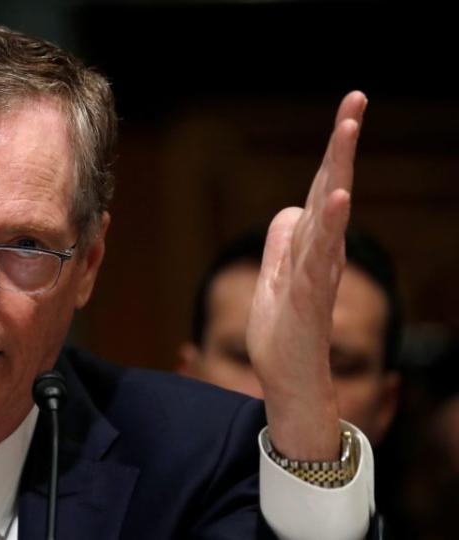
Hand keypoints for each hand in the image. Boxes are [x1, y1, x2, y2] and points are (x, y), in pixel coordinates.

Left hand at [246, 91, 367, 460]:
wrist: (289, 378)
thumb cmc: (285, 331)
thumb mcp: (276, 277)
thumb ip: (283, 243)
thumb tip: (289, 211)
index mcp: (313, 244)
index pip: (321, 187)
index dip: (333, 150)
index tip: (350, 108)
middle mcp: (323, 252)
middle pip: (331, 188)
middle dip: (341, 145)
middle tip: (355, 101)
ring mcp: (318, 272)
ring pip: (329, 214)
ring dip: (338, 171)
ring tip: (347, 131)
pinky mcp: (309, 295)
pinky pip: (319, 255)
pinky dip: (330, 226)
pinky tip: (338, 199)